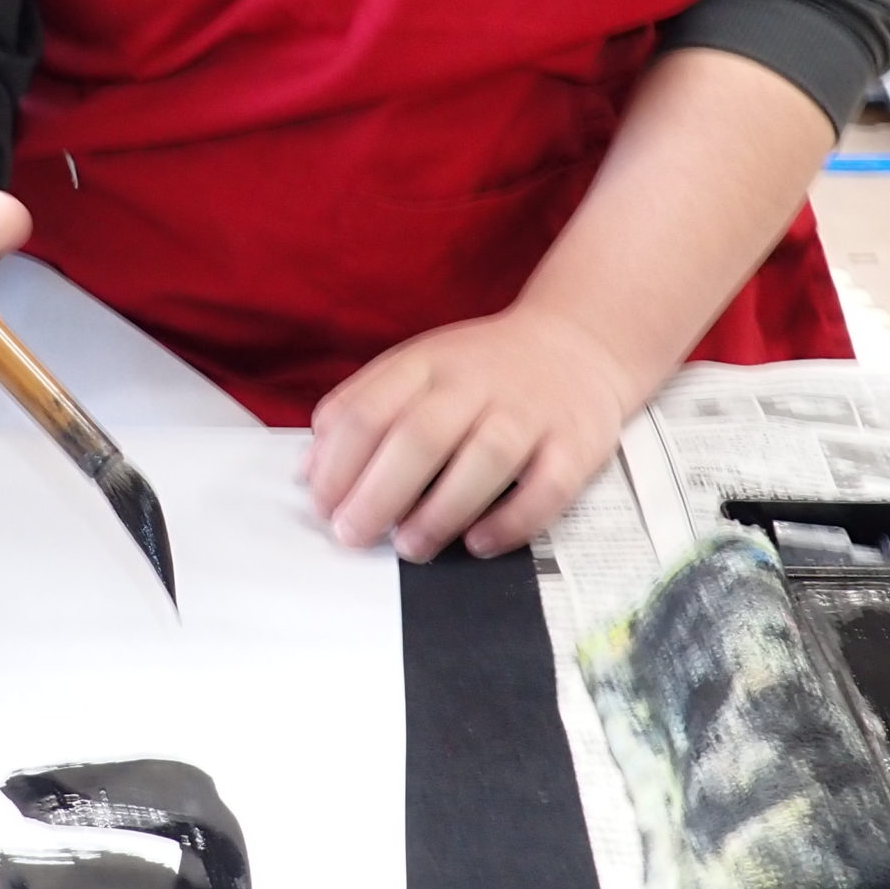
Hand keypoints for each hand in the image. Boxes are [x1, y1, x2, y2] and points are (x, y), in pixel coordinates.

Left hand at [305, 305, 634, 562]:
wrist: (579, 343)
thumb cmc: (484, 370)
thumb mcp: (416, 369)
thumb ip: (361, 411)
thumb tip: (309, 472)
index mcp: (427, 363)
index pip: (369, 409)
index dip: (337, 464)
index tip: (324, 505)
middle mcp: (477, 383)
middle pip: (420, 436)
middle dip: (378, 494)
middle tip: (354, 534)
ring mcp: (529, 412)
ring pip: (485, 458)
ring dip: (440, 511)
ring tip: (410, 545)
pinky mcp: (575, 444)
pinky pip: (548, 486)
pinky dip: (512, 521)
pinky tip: (478, 542)